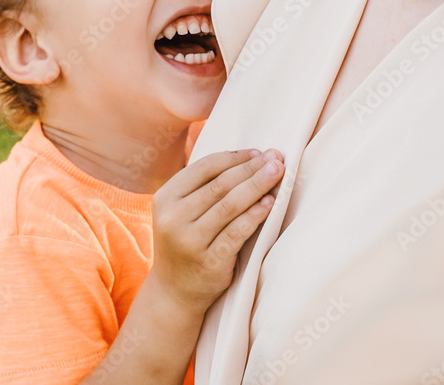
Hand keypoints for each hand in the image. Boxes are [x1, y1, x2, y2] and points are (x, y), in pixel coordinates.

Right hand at [150, 148, 284, 316]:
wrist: (174, 291)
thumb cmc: (185, 242)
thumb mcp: (180, 212)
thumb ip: (203, 188)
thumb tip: (248, 159)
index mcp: (165, 197)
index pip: (205, 168)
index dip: (235, 158)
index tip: (258, 153)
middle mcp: (173, 217)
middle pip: (221, 184)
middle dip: (252, 168)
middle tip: (276, 158)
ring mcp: (190, 240)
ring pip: (230, 205)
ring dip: (258, 186)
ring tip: (278, 174)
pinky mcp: (209, 260)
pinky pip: (237, 232)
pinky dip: (255, 215)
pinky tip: (270, 203)